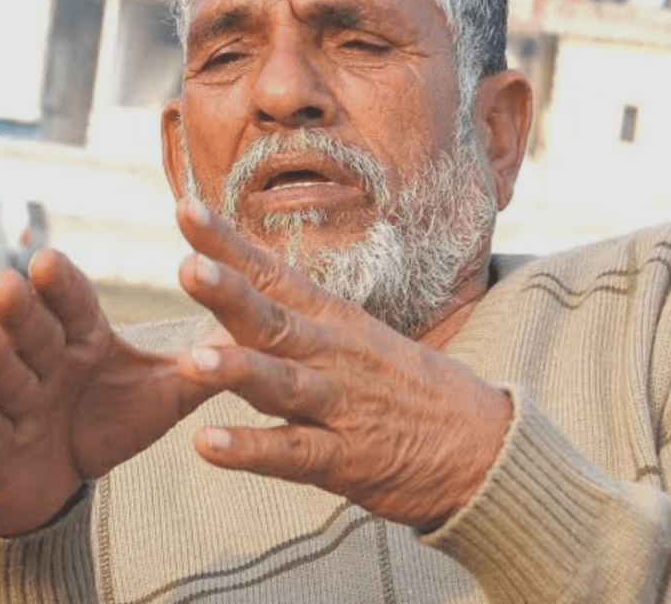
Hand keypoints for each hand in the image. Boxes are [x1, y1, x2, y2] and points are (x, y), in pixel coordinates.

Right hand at [0, 251, 209, 536]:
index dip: (64, 286)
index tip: (51, 258)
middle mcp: (44, 362)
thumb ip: (207, 362)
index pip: (75, 306)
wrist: (54, 477)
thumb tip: (266, 327)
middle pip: (34, 331)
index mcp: (83, 340)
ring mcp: (15, 403)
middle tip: (15, 279)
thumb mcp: (165, 391)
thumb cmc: (108, 421)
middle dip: (23, 308)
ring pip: (4, 374)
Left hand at [174, 198, 511, 530]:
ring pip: (283, 384)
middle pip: (275, 320)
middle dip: (230, 294)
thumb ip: (297, 322)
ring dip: (238, 370)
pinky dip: (251, 450)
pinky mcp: (346, 460)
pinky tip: (207, 444)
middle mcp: (334, 355)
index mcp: (335, 321)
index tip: (187, 210)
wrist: (484, 444)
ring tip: (191, 360)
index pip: (275, 274)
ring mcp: (341, 406)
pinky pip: (292, 455)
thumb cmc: (409, 388)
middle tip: (188, 266)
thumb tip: (234, 304)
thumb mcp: (359, 339)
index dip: (229, 244)